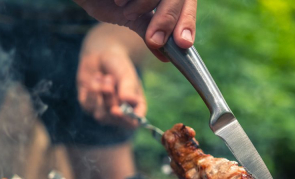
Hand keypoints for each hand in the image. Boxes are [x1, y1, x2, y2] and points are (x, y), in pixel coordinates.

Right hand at [73, 0, 196, 60]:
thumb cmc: (106, 0)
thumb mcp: (131, 18)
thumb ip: (149, 32)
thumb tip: (166, 56)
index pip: (187, 4)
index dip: (188, 22)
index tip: (183, 43)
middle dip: (167, 21)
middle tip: (155, 41)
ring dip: (141, 8)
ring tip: (127, 11)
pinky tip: (118, 1)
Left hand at [77, 48, 145, 127]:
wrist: (101, 55)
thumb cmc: (119, 66)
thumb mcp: (126, 74)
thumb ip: (128, 87)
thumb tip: (128, 100)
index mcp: (135, 108)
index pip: (133, 123)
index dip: (125, 120)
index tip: (115, 110)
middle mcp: (120, 113)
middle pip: (114, 118)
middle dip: (109, 99)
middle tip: (109, 78)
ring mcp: (104, 112)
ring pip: (100, 115)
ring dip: (101, 93)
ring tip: (104, 76)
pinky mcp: (89, 107)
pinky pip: (87, 106)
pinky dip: (91, 90)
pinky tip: (96, 78)